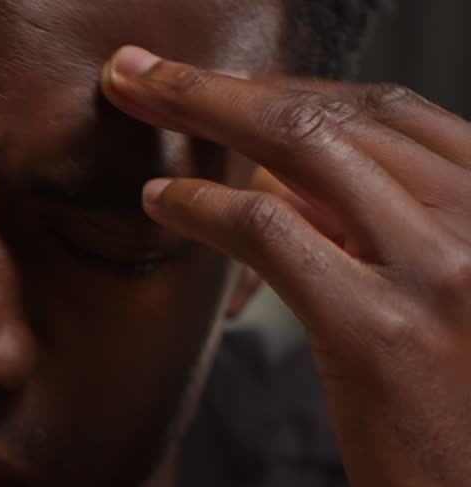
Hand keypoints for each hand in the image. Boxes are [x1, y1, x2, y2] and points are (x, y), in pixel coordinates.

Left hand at [101, 45, 470, 486]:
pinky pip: (275, 234)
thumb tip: (285, 188)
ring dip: (203, 112)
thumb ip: (388, 244)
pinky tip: (160, 200)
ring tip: (134, 99)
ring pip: (308, 149)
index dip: (295, 88)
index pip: (397, 114)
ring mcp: (443, 273)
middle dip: (232, 81)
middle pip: (345, 114)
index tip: (226, 81)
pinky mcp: (381, 334)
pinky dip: (206, 208)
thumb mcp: (455, 320)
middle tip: (146, 67)